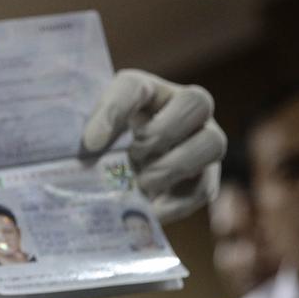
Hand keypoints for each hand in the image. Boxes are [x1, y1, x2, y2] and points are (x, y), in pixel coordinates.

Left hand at [82, 69, 226, 222]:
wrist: (114, 181)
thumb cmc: (101, 150)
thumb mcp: (89, 138)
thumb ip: (86, 138)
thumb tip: (90, 149)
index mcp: (146, 91)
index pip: (134, 86)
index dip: (114, 110)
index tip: (91, 141)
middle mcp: (182, 110)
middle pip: (196, 101)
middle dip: (161, 132)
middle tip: (132, 156)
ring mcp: (201, 142)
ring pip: (212, 142)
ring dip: (175, 165)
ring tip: (141, 184)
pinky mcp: (204, 180)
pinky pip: (204, 188)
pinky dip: (175, 203)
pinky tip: (149, 212)